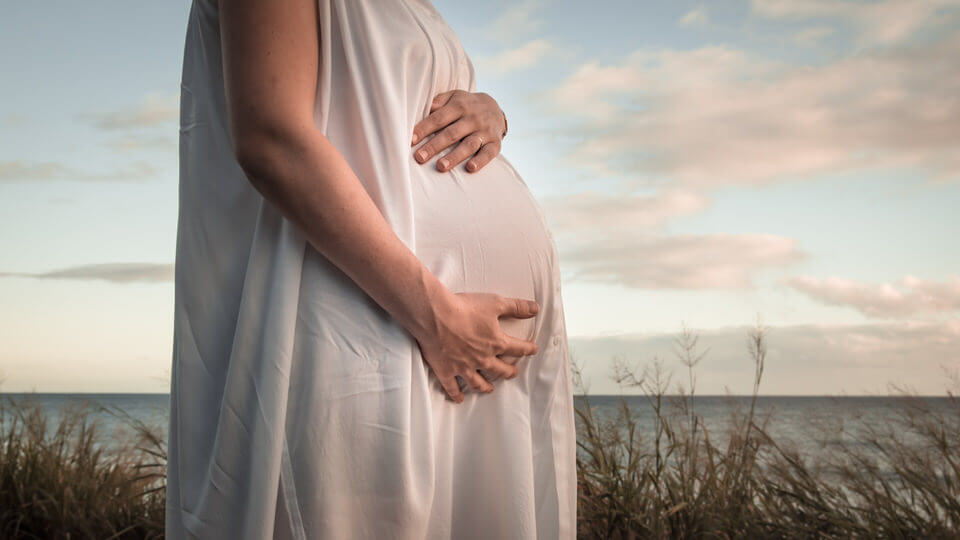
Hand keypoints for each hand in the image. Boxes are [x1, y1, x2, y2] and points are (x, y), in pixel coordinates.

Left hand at [411, 90, 506, 173]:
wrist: (495, 109)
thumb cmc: (466, 106)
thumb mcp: (454, 97)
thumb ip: (439, 102)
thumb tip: (422, 109)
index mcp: (460, 106)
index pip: (439, 118)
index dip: (424, 129)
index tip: (411, 140)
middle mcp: (473, 118)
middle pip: (451, 133)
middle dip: (434, 146)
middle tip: (419, 158)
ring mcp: (485, 131)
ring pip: (468, 145)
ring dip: (454, 156)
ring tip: (440, 167)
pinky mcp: (495, 143)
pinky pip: (488, 153)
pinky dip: (480, 161)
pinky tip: (470, 168)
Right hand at [414, 291, 539, 403]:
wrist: (434, 315)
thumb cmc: (464, 308)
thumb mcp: (495, 303)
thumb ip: (517, 307)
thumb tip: (535, 309)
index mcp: (496, 343)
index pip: (518, 349)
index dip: (527, 349)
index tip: (532, 350)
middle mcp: (482, 359)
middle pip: (500, 370)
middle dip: (508, 372)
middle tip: (512, 373)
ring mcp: (464, 367)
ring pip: (478, 383)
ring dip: (486, 387)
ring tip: (490, 389)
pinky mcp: (446, 370)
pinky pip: (452, 387)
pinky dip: (456, 394)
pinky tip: (459, 400)